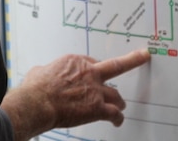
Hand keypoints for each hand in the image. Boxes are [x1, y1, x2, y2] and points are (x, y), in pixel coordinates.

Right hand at [1, 48, 150, 139]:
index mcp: (75, 61)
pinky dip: (117, 118)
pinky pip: (113, 113)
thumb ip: (46, 71)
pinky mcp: (97, 108)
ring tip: (121, 106)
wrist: (38, 102)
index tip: (95, 72)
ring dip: (119, 101)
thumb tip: (42, 73)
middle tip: (141, 56)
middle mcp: (89, 73)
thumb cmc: (35, 88)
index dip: (94, 70)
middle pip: (115, 66)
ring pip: (115, 94)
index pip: (91, 63)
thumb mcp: (39, 71)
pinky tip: (118, 121)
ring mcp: (95, 90)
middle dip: (132, 60)